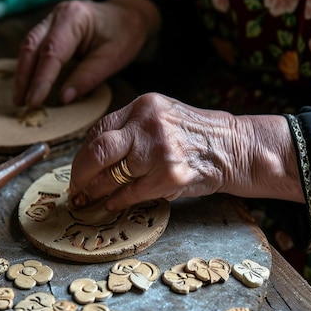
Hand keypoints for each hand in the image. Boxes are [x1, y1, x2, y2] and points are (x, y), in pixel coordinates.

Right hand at [13, 0, 160, 106]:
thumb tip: (63, 98)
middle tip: (20, 104)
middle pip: (32, 46)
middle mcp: (57, 15)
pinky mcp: (49, 29)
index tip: (33, 101)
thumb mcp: (112, 59)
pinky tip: (26, 86)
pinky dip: (28, 68)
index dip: (41, 79)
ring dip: (22, 74)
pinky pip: (33, 48)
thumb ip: (88, 77)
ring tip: (19, 99)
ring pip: (28, 46)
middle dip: (24, 77)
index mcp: (75, 18)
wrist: (128, 16)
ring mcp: (50, 20)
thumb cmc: (124, 35)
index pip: (52, 51)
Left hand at [68, 93, 303, 210]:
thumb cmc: (195, 136)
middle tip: (75, 189)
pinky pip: (130, 194)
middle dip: (80, 174)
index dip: (83, 154)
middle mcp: (149, 124)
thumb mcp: (162, 116)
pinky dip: (116, 202)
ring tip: (88, 199)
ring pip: (111, 176)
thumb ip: (131, 128)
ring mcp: (159, 151)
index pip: (100, 130)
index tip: (78, 169)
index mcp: (144, 106)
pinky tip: (111, 205)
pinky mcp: (169, 176)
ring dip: (95, 192)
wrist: (234, 148)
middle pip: (97, 151)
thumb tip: (95, 155)